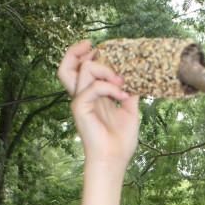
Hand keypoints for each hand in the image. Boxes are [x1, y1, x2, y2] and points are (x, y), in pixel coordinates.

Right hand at [57, 40, 139, 166]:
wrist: (114, 159)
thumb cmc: (120, 140)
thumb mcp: (129, 110)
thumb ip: (129, 92)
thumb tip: (137, 77)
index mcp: (91, 96)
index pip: (77, 69)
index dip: (81, 54)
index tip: (95, 46)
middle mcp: (82, 96)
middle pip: (67, 65)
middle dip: (79, 51)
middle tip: (96, 47)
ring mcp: (80, 101)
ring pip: (82, 69)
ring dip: (105, 69)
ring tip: (121, 81)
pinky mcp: (80, 108)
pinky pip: (93, 87)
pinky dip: (109, 87)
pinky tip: (122, 96)